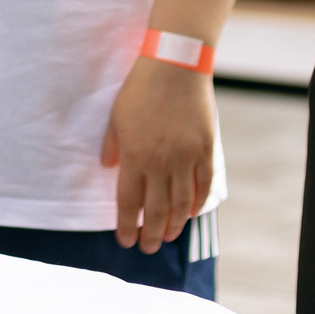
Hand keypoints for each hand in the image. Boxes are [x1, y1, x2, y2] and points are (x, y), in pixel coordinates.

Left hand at [101, 53, 215, 255]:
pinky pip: (203, 184)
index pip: (129, 202)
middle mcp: (160, 162)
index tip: (125, 240)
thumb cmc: (141, 89)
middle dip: (151, 234)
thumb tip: (109, 169)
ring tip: (169, 236)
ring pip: (182, 204)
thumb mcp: (116, 116)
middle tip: (148, 248)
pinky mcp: (205, 149)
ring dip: (175, 225)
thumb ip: (113, 146)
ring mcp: (185, 157)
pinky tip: (192, 212)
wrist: (175, 65)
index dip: (127, 225)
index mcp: (134, 156)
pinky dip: (198, 202)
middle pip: (156, 210)